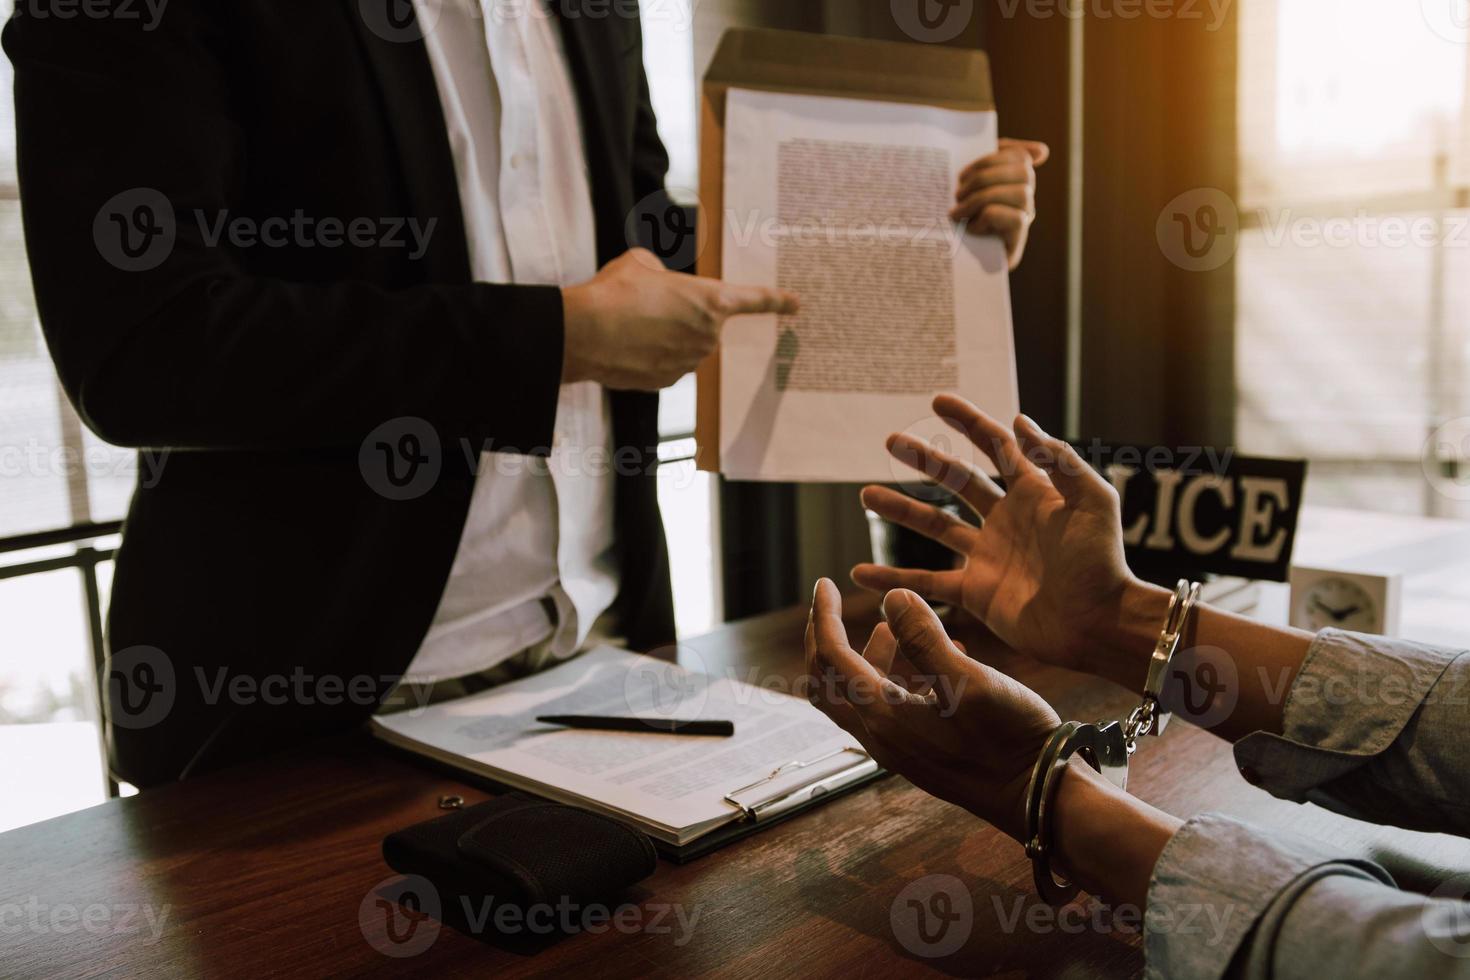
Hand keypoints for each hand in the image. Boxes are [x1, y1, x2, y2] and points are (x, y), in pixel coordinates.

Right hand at [561, 248, 799, 390]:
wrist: (585, 333)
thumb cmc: (615, 293)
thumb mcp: (642, 263)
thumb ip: (663, 274)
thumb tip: (660, 283)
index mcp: (711, 301)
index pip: (754, 301)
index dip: (776, 301)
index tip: (795, 305)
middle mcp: (707, 335)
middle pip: (703, 324)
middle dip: (679, 315)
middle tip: (645, 306)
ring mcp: (688, 362)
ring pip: (682, 345)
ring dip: (661, 336)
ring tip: (630, 324)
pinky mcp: (667, 382)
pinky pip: (665, 365)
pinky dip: (648, 356)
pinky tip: (625, 345)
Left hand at [804, 580, 1060, 840]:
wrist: (1040, 798)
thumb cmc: (1009, 739)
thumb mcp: (970, 681)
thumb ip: (926, 638)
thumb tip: (891, 597)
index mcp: (883, 716)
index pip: (831, 657)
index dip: (823, 616)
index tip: (824, 583)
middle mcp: (881, 737)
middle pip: (826, 682)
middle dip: (822, 639)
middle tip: (828, 606)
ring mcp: (899, 750)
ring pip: (859, 696)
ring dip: (863, 657)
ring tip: (887, 628)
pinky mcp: (920, 755)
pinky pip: (889, 710)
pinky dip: (895, 677)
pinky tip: (936, 658)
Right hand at [852, 396, 1156, 687]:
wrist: (1100, 624)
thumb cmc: (1103, 562)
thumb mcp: (1093, 502)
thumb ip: (1059, 460)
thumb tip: (1018, 420)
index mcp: (1033, 493)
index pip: (995, 447)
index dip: (968, 422)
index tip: (937, 402)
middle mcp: (1005, 520)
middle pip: (956, 481)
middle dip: (925, 459)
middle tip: (890, 441)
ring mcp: (987, 556)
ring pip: (934, 527)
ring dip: (900, 510)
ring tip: (866, 495)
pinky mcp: (975, 593)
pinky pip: (926, 582)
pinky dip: (893, 579)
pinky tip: (861, 573)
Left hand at [951, 138, 1048, 269]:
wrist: (947, 261)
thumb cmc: (957, 217)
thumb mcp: (971, 183)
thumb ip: (996, 158)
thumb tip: (1042, 151)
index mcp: (1015, 181)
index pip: (1019, 156)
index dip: (991, 159)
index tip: (963, 175)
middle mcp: (1025, 200)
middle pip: (1024, 172)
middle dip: (983, 179)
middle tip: (957, 195)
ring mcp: (1025, 221)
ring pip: (1021, 193)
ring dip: (982, 199)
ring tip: (958, 212)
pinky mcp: (1018, 243)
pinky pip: (1016, 218)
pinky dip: (989, 218)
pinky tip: (971, 228)